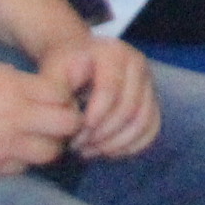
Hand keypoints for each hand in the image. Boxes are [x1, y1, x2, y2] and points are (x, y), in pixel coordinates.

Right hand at [0, 60, 81, 175]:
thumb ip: (14, 80)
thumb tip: (41, 88)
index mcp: (11, 87)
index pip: (63, 94)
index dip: (66, 96)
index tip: (58, 97)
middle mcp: (13, 118)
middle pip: (67, 125)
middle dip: (68, 122)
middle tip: (56, 119)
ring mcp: (1, 147)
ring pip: (50, 152)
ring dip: (50, 144)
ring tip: (36, 137)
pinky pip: (23, 168)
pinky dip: (24, 161)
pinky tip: (12, 150)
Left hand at [38, 33, 160, 159]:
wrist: (77, 57)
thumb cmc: (63, 68)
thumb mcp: (53, 75)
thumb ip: (58, 96)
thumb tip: (74, 120)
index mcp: (113, 53)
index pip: (110, 90)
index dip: (94, 117)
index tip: (73, 134)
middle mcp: (137, 64)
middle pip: (129, 108)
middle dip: (102, 135)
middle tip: (77, 146)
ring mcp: (148, 81)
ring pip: (143, 121)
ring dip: (116, 143)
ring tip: (90, 150)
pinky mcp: (152, 99)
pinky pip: (151, 128)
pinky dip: (132, 145)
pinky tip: (107, 151)